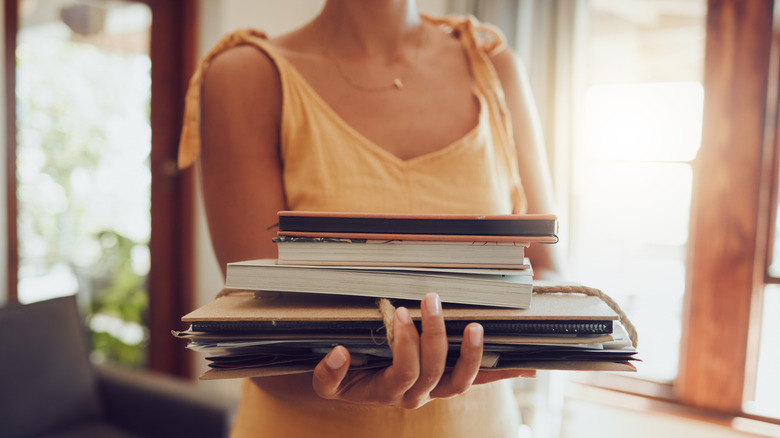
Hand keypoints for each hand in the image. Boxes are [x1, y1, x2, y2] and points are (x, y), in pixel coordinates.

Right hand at [311, 293, 535, 408]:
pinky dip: (500, 373)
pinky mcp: (448, 382)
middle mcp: (416, 395)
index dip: (405, 343)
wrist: (353, 392)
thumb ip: (329, 373)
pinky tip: (525, 366)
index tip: (399, 312)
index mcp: (388, 391)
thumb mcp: (326, 382)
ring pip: (460, 381)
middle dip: (434, 333)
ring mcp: (435, 390)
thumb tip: (339, 354)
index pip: (404, 369)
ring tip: (475, 326)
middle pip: (434, 370)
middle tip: (430, 299)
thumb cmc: (342, 381)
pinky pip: (477, 380)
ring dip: (470, 354)